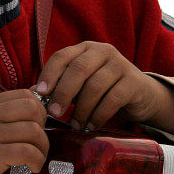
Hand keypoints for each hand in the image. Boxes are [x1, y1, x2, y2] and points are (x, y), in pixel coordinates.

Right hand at [0, 88, 48, 173]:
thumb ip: (7, 111)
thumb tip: (38, 93)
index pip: (25, 94)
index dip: (39, 109)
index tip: (37, 125)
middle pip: (33, 108)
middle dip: (44, 125)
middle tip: (38, 141)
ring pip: (33, 131)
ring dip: (43, 147)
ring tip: (37, 158)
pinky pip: (27, 152)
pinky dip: (37, 160)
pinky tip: (33, 167)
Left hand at [34, 41, 163, 130]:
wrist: (142, 95)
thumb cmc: (104, 89)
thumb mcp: (81, 85)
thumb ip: (60, 87)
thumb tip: (32, 95)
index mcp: (85, 49)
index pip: (62, 56)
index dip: (49, 74)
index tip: (40, 93)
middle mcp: (102, 51)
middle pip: (78, 69)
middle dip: (63, 93)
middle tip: (55, 113)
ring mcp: (120, 64)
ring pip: (95, 86)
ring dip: (82, 109)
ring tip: (76, 124)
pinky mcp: (133, 82)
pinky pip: (112, 99)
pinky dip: (99, 115)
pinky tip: (92, 125)